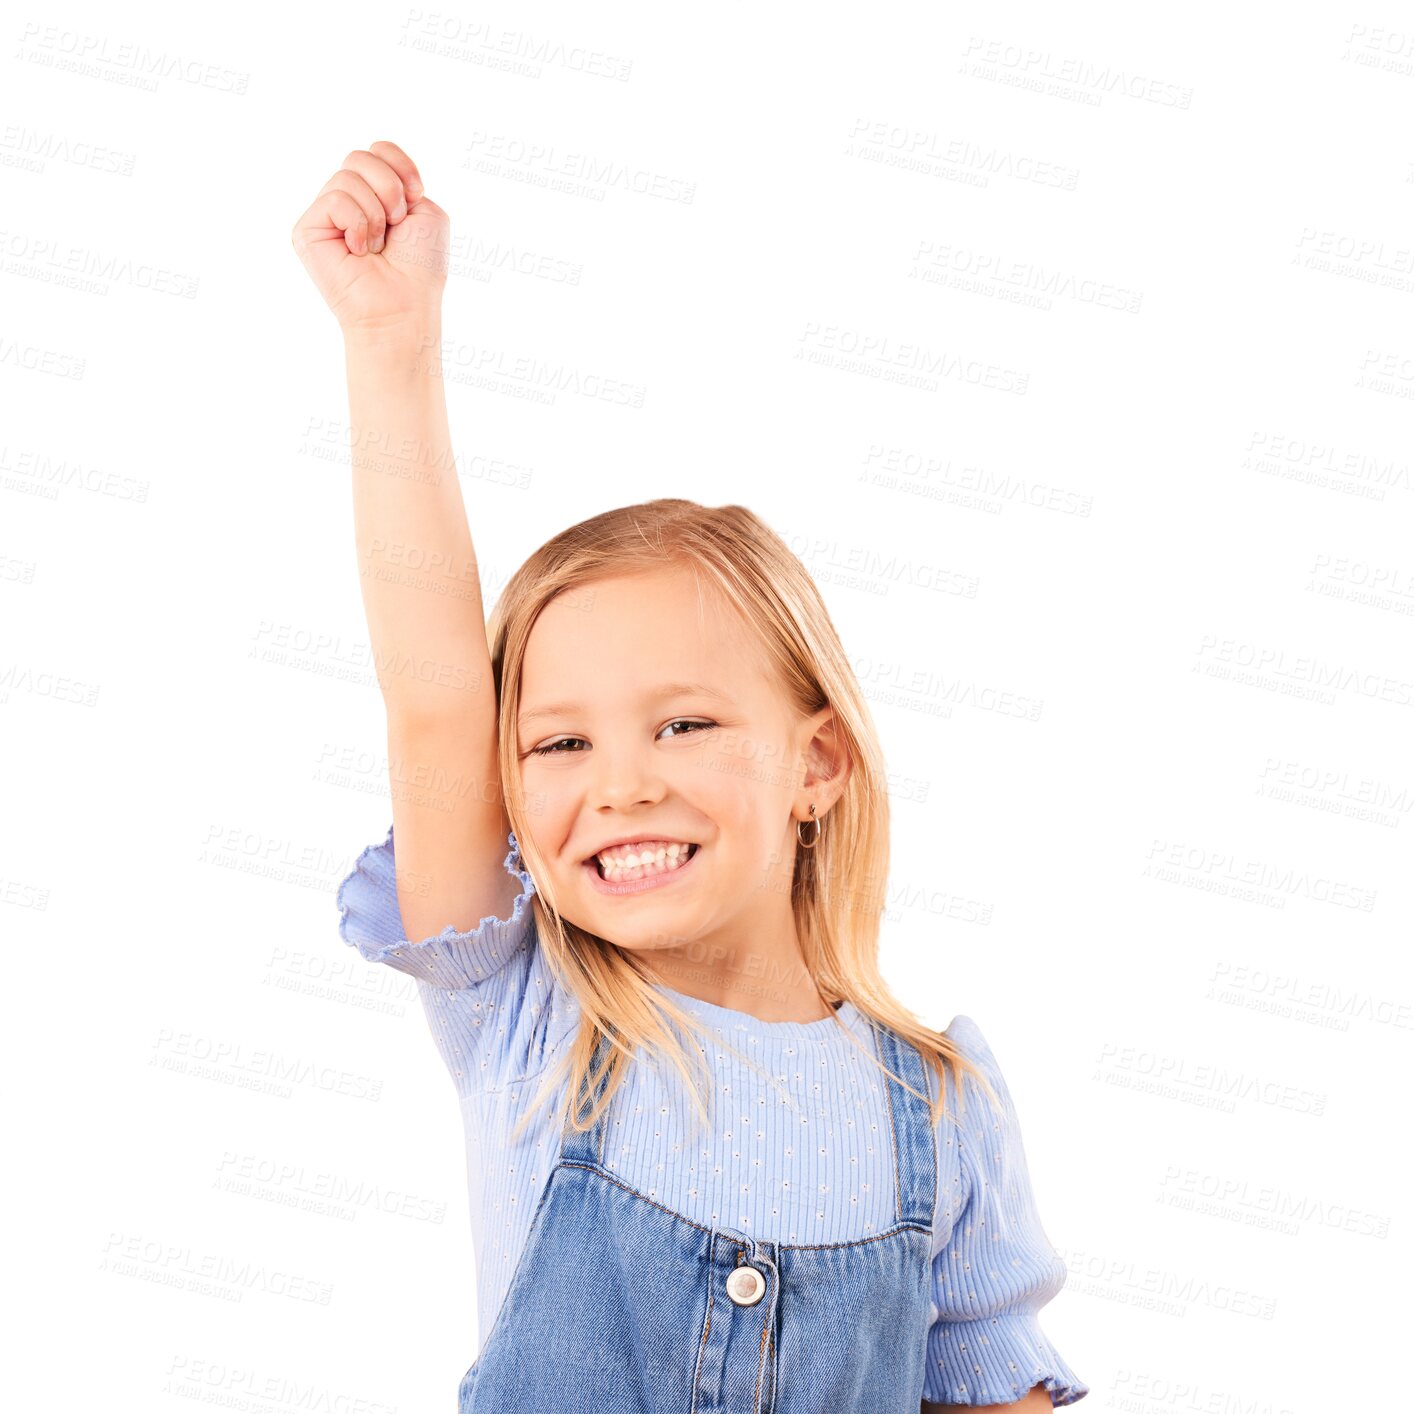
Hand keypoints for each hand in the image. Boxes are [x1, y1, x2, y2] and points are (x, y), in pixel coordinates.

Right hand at [290, 140, 448, 334]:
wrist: (404, 307)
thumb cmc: (420, 269)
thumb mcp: (428, 214)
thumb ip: (402, 178)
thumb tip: (371, 163)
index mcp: (375, 196)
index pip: (378, 150)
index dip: (400, 166)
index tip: (416, 198)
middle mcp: (347, 202)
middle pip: (360, 156)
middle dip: (390, 189)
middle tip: (396, 225)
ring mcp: (325, 216)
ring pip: (347, 176)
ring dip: (376, 214)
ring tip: (377, 246)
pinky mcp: (307, 230)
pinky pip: (335, 199)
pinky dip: (357, 223)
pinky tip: (358, 251)